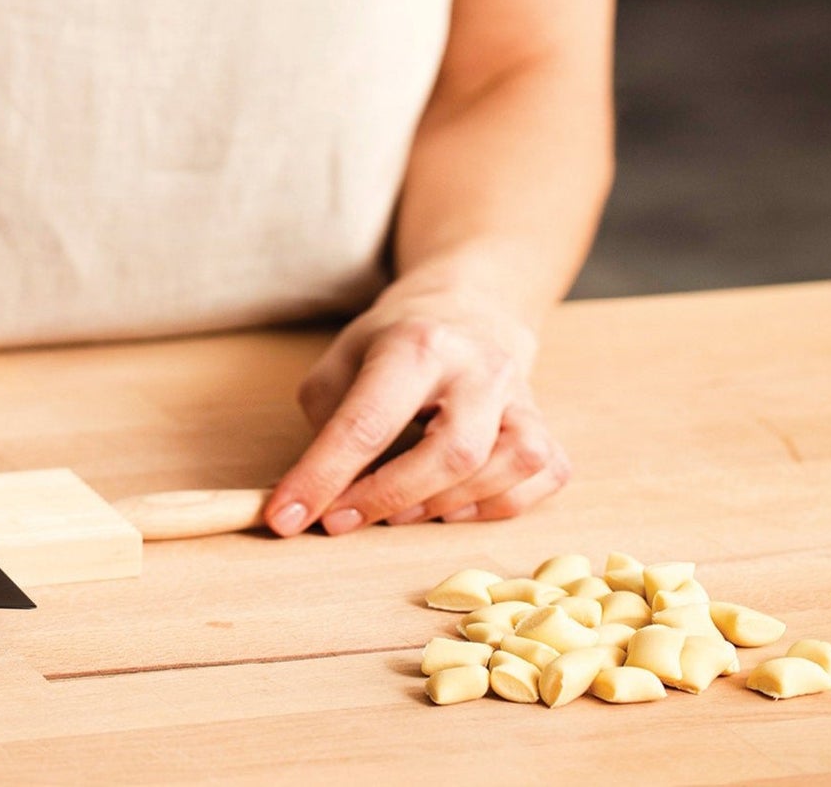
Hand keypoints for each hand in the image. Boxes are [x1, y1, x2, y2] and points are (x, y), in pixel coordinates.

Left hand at [264, 281, 569, 534]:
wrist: (465, 310)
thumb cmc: (393, 344)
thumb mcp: (341, 362)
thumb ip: (327, 424)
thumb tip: (314, 495)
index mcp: (416, 342)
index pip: (368, 421)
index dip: (323, 476)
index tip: (285, 517)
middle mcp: (479, 365)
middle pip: (451, 452)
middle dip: (387, 498)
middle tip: (339, 520)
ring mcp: (522, 394)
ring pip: (506, 467)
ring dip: (442, 505)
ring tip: (395, 509)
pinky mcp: (545, 423)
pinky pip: (542, 478)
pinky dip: (497, 505)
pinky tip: (454, 502)